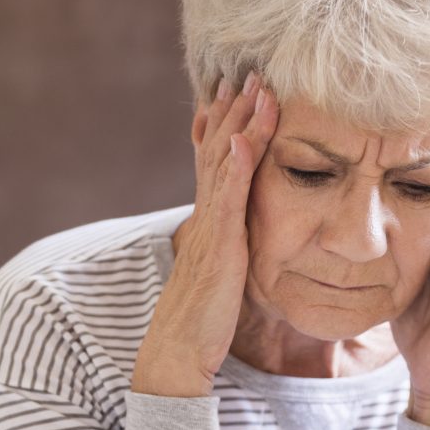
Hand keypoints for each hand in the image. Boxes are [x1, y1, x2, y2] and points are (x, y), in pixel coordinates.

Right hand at [132, 70, 278, 396]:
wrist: (176, 357)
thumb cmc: (200, 326)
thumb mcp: (218, 279)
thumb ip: (227, 251)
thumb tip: (236, 240)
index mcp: (207, 227)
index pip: (215, 166)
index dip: (225, 127)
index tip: (237, 93)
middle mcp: (204, 222)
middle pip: (217, 155)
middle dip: (233, 112)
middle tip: (248, 72)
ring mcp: (209, 234)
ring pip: (223, 168)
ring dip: (239, 125)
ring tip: (253, 88)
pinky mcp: (218, 253)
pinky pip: (226, 203)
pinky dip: (234, 168)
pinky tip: (243, 140)